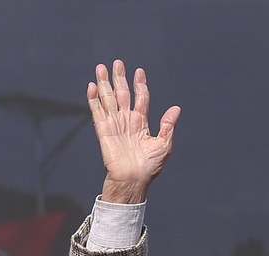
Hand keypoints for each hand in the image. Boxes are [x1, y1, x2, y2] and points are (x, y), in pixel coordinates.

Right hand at [87, 60, 180, 203]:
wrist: (133, 179)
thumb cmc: (149, 167)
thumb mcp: (164, 145)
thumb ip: (168, 126)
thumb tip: (176, 108)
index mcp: (141, 123)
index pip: (140, 98)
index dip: (140, 85)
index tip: (139, 72)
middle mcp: (127, 121)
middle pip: (122, 94)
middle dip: (120, 78)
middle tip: (118, 63)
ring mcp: (115, 124)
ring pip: (108, 99)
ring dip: (104, 83)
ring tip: (101, 67)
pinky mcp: (104, 131)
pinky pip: (97, 112)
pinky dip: (94, 99)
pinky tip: (92, 86)